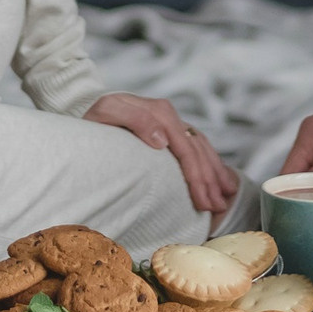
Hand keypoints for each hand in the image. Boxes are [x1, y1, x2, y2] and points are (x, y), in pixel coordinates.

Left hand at [85, 93, 237, 215]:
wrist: (88, 104)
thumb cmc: (96, 115)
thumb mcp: (108, 112)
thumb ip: (136, 121)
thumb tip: (163, 140)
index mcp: (160, 112)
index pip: (186, 149)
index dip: (197, 176)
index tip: (202, 200)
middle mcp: (171, 116)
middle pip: (197, 152)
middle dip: (209, 181)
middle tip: (216, 207)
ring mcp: (174, 123)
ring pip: (202, 150)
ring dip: (214, 175)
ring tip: (223, 199)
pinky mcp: (172, 131)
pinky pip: (199, 147)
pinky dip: (211, 164)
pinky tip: (220, 180)